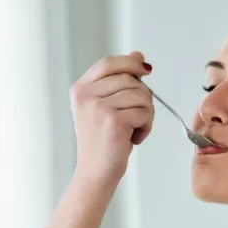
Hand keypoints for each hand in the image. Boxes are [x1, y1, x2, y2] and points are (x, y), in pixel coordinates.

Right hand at [70, 51, 153, 186]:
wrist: (96, 172)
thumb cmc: (104, 142)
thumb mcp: (108, 107)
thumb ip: (120, 81)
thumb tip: (138, 55)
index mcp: (81, 89)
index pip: (108, 63)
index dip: (129, 63)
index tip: (145, 70)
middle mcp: (86, 95)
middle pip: (130, 80)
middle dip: (143, 98)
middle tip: (136, 118)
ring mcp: (98, 107)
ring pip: (142, 96)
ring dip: (146, 115)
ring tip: (133, 130)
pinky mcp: (113, 120)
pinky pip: (145, 112)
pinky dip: (146, 127)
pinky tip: (134, 138)